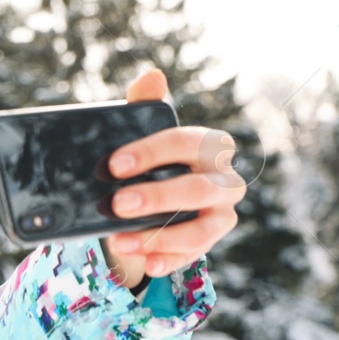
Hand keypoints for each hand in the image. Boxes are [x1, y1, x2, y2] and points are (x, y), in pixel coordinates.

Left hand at [101, 68, 245, 287]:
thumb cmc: (152, 159)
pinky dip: (168, 259)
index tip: (114, 165)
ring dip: (159, 235)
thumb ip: (144, 107)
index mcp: (209, 146)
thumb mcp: (144, 134)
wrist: (158, 197)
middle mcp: (224, 179)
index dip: (151, 152)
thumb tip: (151, 76)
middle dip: (156, 197)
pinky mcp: (212, 239)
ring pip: (201, 227)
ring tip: (120, 239)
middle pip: (196, 189)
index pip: (186, 143)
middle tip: (116, 204)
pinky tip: (146, 263)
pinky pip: (194, 254)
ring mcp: (222, 213)